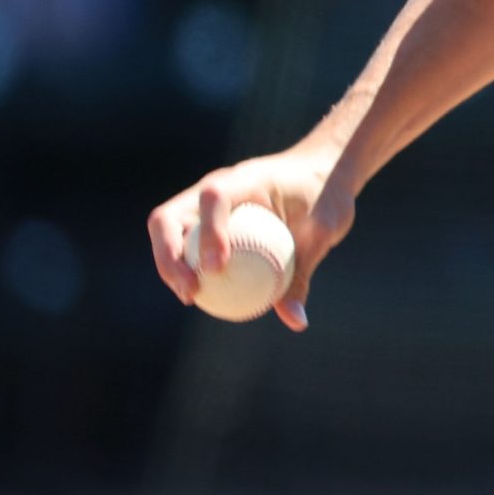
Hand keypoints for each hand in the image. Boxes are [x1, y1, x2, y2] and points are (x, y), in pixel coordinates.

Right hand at [146, 146, 352, 329]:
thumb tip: (295, 321)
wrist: (321, 174)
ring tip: (189, 297)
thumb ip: (303, 273)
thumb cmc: (325, 197)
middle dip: (169, 255)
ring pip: (168, 229)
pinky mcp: (205, 216)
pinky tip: (199, 297)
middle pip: (171, 216)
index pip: (215, 197)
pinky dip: (185, 267)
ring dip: (169, 264)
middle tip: (191, 290)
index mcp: (248, 178)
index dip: (210, 232)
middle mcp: (217, 185)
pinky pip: (185, 242)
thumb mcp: (323, 232)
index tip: (218, 268)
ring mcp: (205, 200)